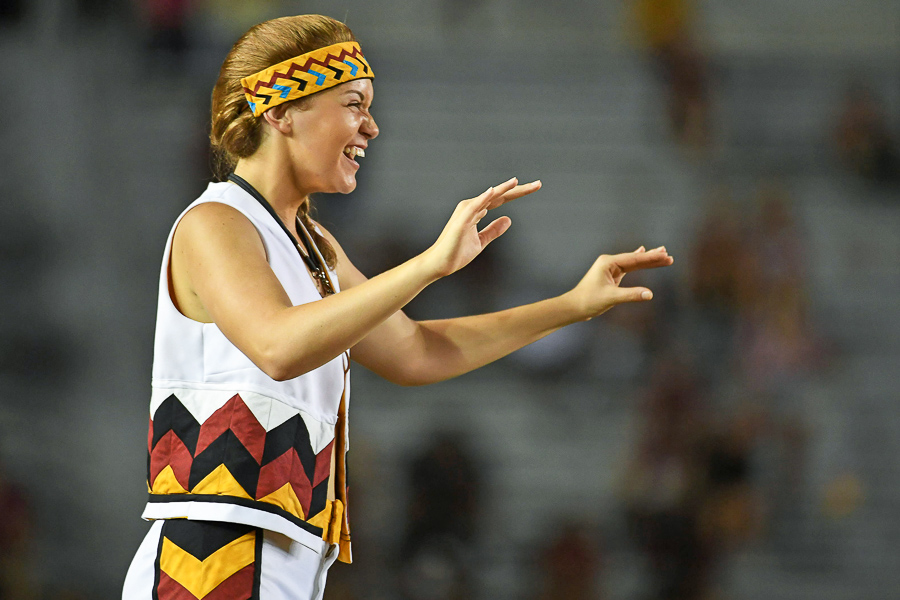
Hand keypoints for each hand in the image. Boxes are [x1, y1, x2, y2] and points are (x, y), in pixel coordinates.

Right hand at [423, 177, 540, 278]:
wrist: (440, 263)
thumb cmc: (456, 252)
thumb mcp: (481, 241)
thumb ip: (494, 230)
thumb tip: (508, 220)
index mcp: (476, 211)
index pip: (501, 199)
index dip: (518, 193)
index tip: (535, 187)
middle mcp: (472, 207)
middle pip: (499, 195)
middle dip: (519, 189)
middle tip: (538, 184)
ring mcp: (466, 212)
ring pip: (488, 197)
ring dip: (502, 189)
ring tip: (517, 182)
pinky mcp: (461, 220)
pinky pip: (474, 206)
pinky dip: (483, 197)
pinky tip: (493, 191)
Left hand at [566, 246, 673, 319]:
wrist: (574, 307)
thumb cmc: (588, 301)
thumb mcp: (611, 298)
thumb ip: (630, 295)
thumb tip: (649, 294)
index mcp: (608, 263)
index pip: (634, 259)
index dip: (651, 257)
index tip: (665, 255)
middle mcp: (609, 263)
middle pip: (636, 259)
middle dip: (652, 258)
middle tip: (669, 256)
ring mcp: (610, 269)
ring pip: (633, 263)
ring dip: (648, 260)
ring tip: (664, 255)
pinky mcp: (611, 276)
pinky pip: (629, 268)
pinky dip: (639, 264)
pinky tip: (643, 254)